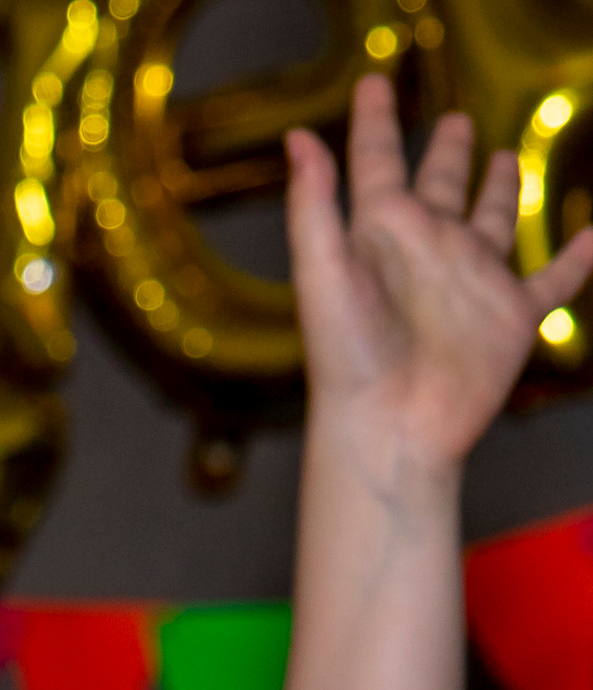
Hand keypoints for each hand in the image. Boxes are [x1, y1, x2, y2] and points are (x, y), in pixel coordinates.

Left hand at [288, 75, 592, 489]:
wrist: (388, 431)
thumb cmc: (346, 362)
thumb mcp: (322, 272)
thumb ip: (314, 205)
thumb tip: (297, 140)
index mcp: (381, 234)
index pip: (376, 163)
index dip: (372, 122)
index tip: (370, 86)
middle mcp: (428, 250)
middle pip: (439, 186)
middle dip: (446, 154)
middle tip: (453, 121)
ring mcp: (473, 280)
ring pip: (495, 220)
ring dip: (501, 191)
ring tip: (502, 160)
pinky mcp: (512, 316)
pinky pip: (556, 278)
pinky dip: (578, 257)